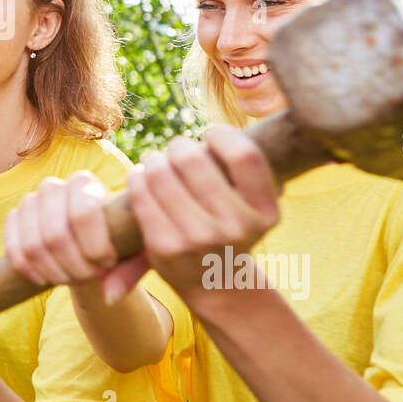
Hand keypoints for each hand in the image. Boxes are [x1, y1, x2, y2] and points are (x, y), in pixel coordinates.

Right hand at [4, 171, 150, 302]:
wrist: (90, 234)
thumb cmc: (118, 238)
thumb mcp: (135, 250)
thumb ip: (130, 271)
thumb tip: (109, 297)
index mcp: (84, 183)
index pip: (83, 214)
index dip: (95, 247)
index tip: (108, 263)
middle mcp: (53, 187)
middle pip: (55, 235)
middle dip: (75, 266)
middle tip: (90, 276)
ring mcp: (30, 202)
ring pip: (33, 246)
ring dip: (54, 273)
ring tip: (73, 278)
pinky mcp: (14, 219)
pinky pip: (13, 251)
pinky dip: (29, 271)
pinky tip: (46, 279)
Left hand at [114, 124, 279, 304]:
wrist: (215, 282)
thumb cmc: (231, 225)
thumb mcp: (253, 203)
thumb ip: (244, 167)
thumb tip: (240, 119)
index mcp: (265, 211)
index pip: (245, 155)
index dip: (222, 134)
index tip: (211, 135)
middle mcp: (237, 227)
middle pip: (194, 159)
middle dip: (179, 146)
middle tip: (177, 149)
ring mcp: (200, 239)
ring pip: (162, 173)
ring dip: (154, 160)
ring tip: (157, 163)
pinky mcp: (166, 246)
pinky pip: (142, 194)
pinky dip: (137, 178)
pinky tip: (141, 178)